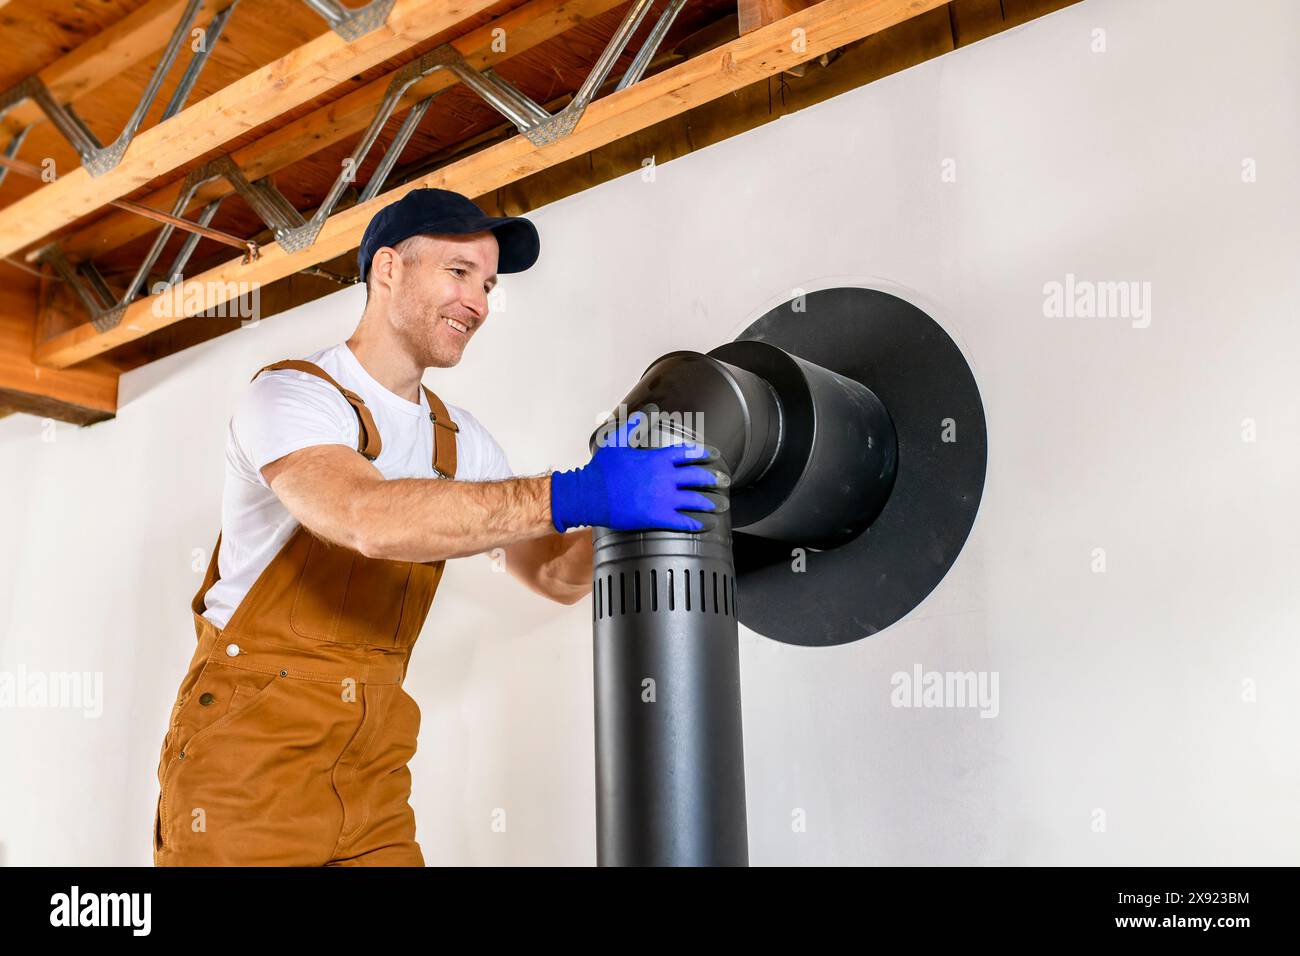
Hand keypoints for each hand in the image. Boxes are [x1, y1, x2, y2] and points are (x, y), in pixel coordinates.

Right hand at [550, 409, 728, 532]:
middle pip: (698, 476)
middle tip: (724, 480)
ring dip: (711, 502)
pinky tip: (706, 524)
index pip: (688, 453)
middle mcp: (664, 477)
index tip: (715, 456)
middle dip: (714, 478)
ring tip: (721, 504)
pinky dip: (698, 523)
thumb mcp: (616, 440)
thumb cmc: (601, 469)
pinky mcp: (657, 517)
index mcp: (657, 458)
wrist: (589, 494)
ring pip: (695, 500)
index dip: (704, 454)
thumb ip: (634, 425)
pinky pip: (684, 521)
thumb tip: (649, 410)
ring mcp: (663, 498)